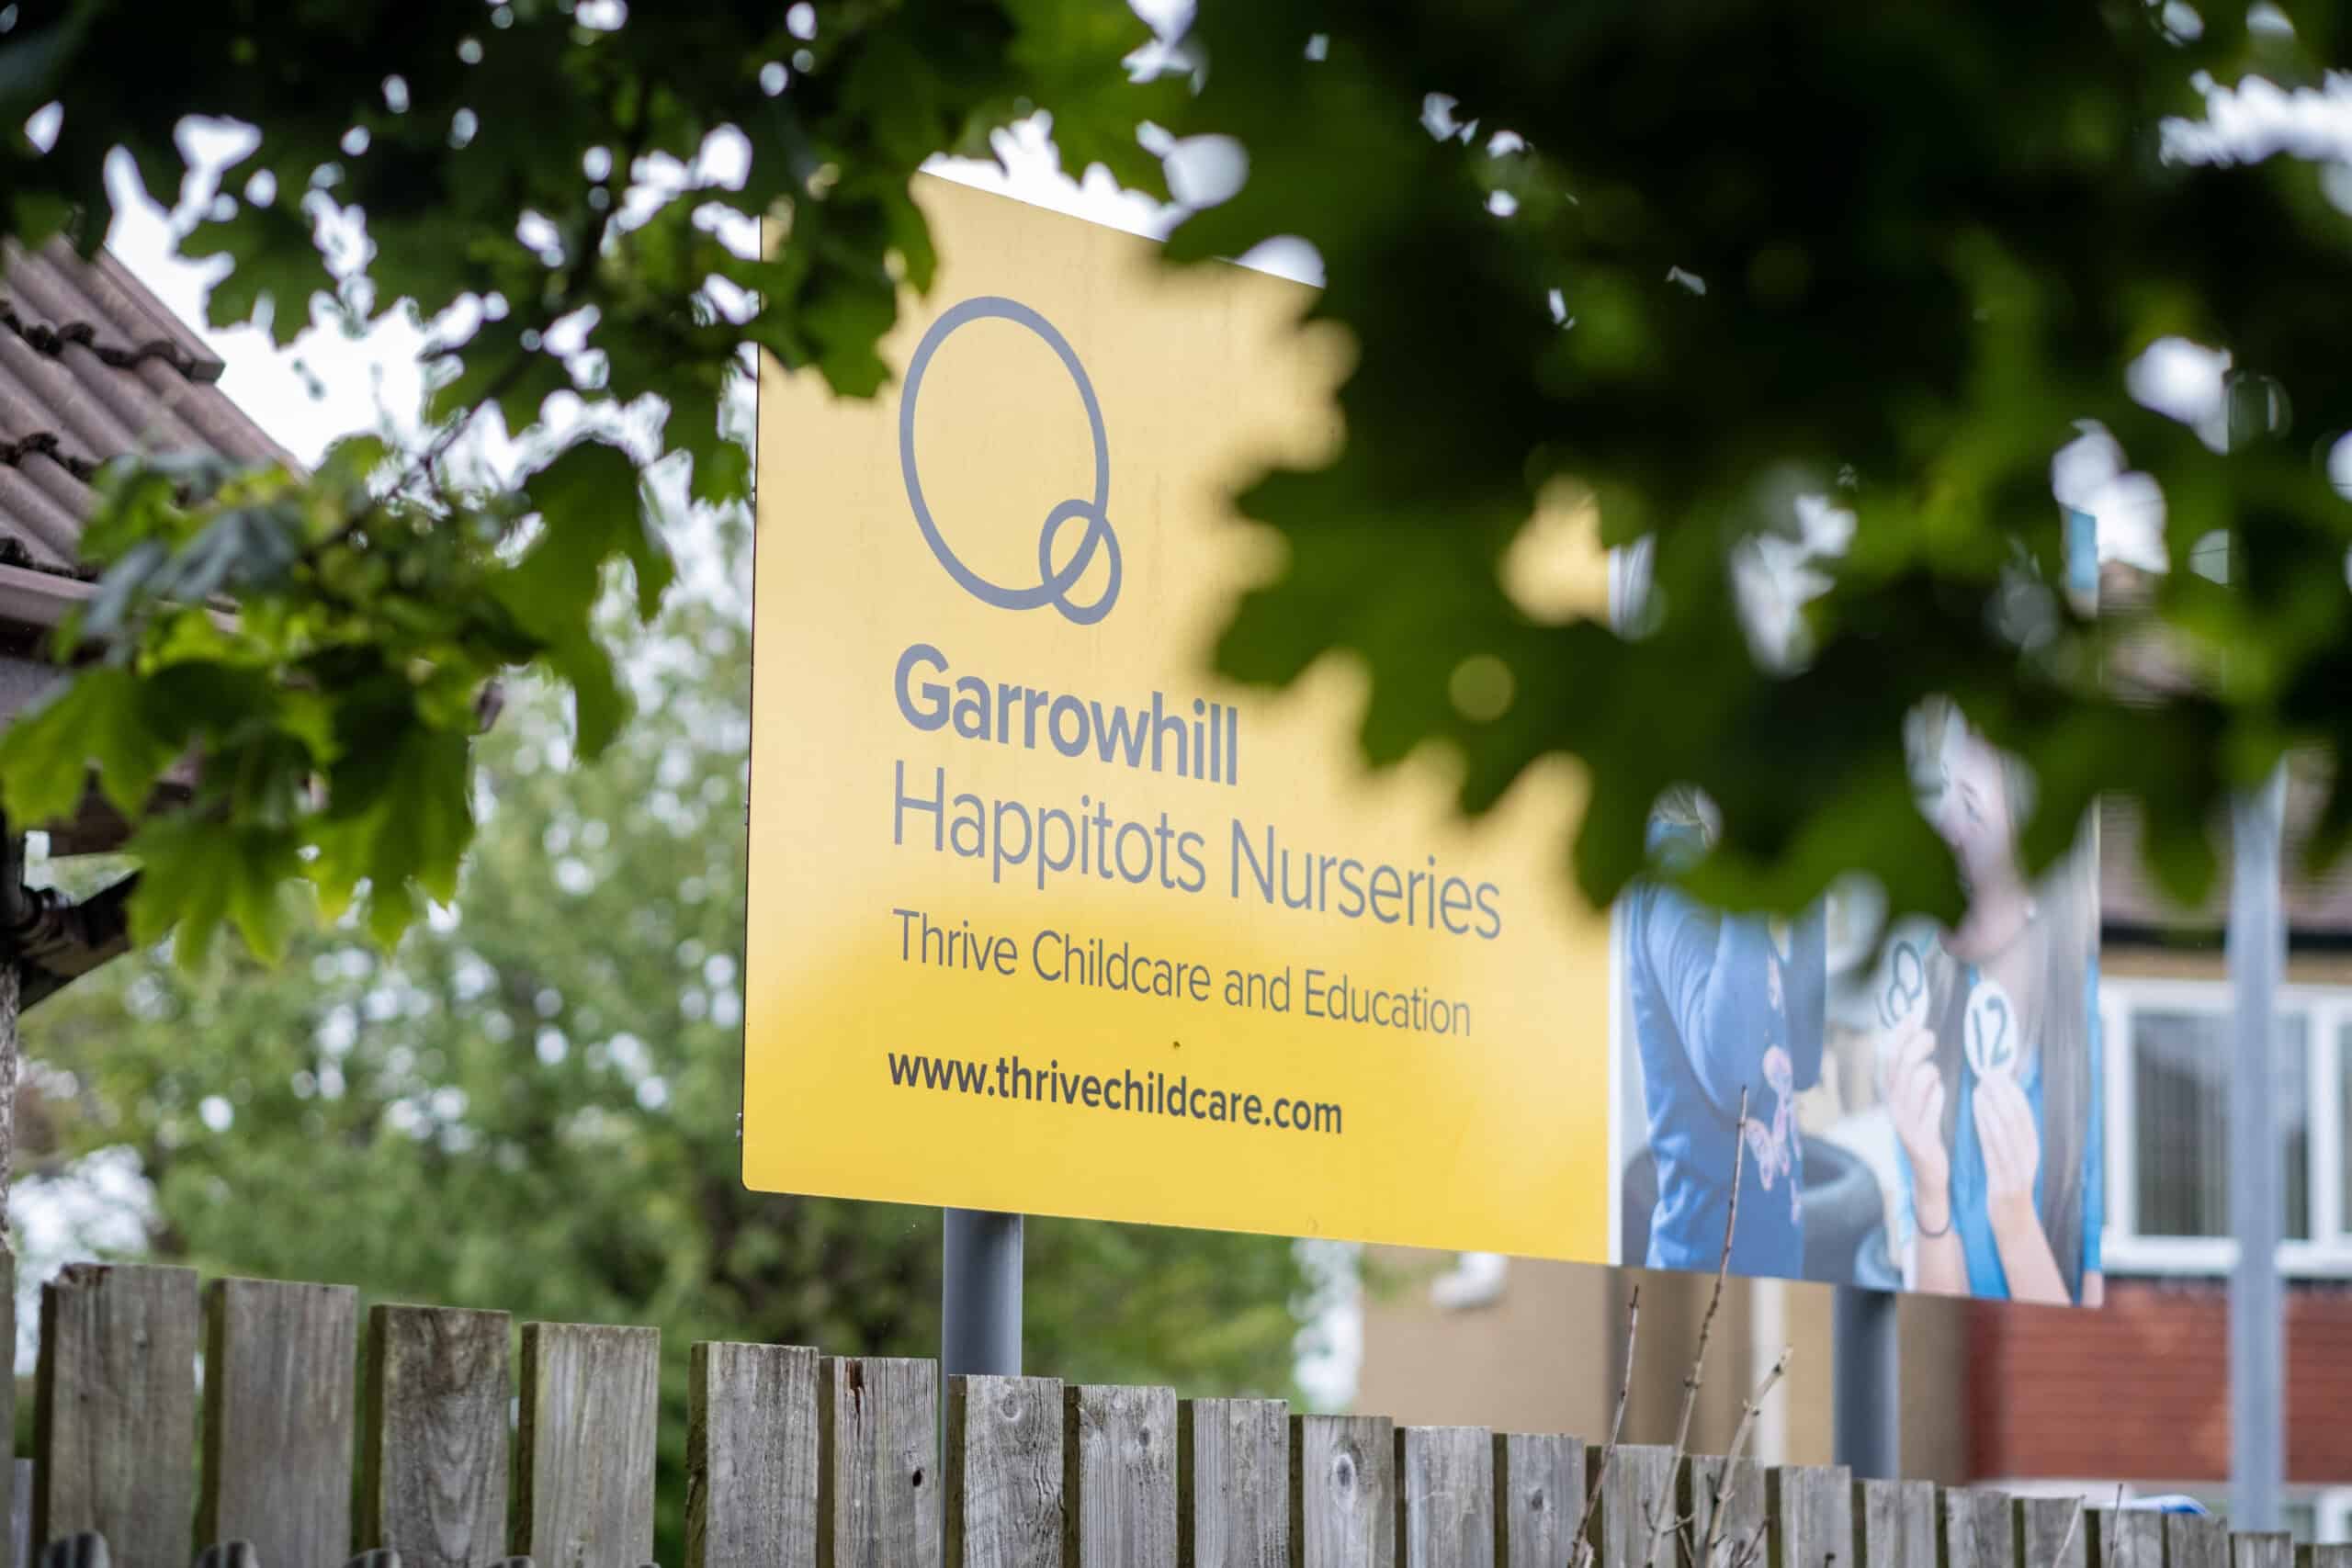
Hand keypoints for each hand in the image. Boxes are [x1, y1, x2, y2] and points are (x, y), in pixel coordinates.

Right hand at [1883, 1022, 1949, 1228]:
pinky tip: (1940, 1091)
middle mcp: (1895, 1107)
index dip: (1899, 1036)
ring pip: (1911, 1086)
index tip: (1913, 1017)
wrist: (1929, 1173)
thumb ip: (1917, 1075)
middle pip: (1900, 1068)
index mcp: (1893, 1095)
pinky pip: (1928, 1112)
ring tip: (1935, 1071)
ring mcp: (1906, 1123)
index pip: (1890, 1057)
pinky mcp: (1920, 1139)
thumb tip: (1922, 1043)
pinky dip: (1934, 1098)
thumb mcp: (1918, 1101)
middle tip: (1930, 1037)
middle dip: (1915, 1047)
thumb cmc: (1929, 1132)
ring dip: (1926, 1072)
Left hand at [1973, 1071, 2043, 1240]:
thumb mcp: (2010, 1156)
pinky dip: (1986, 1126)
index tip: (1998, 1073)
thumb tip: (1996, 1103)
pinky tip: (1976, 1111)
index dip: (2013, 1092)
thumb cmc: (2006, 1183)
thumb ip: (2006, 1134)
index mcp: (2032, 1147)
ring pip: (2007, 1131)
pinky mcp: (2006, 1180)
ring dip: (1992, 1106)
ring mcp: (2018, 1168)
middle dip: (2003, 1094)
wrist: (2012, 1220)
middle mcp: (2029, 1155)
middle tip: (1987, 1075)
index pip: (2025, 1114)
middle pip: (2017, 1118)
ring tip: (1979, 1088)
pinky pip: (1995, 1148)